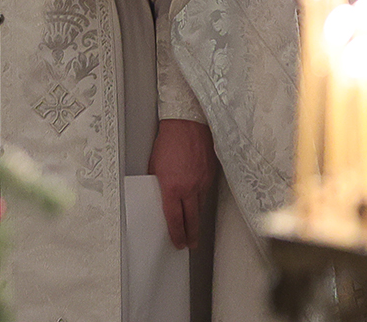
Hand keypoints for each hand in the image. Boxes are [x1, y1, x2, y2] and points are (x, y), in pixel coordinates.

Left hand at [148, 118, 213, 249]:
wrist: (187, 122)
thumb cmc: (168, 141)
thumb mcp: (155, 165)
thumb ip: (159, 183)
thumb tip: (161, 196)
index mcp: (172, 187)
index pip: (174, 219)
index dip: (176, 234)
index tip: (178, 243)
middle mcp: (189, 188)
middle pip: (192, 219)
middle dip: (191, 235)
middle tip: (190, 244)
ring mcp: (202, 182)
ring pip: (200, 207)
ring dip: (196, 218)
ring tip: (194, 229)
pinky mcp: (211, 174)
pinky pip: (206, 192)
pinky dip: (201, 199)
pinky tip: (198, 202)